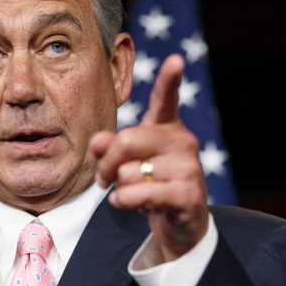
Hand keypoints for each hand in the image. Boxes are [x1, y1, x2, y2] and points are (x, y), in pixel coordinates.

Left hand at [90, 54, 209, 261]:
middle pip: (127, 140)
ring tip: (132, 193)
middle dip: (105, 164)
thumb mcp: (126, 163)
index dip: (170, 79)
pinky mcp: (188, 194)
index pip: (167, 98)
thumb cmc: (151, 185)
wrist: (180, 225)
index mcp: (167, 127)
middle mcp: (182, 141)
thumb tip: (97, 142)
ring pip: (128, 172)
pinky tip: (131, 204)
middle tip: (102, 179)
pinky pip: (140, 193)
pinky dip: (125, 202)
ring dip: (119, 188)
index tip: (177, 60)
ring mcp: (188, 167)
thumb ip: (110, 147)